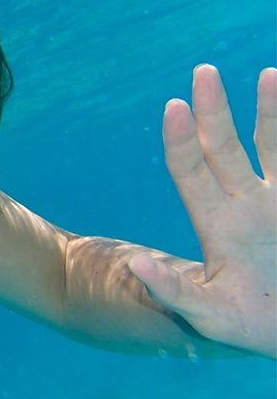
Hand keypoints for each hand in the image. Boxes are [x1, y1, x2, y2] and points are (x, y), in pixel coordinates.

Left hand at [129, 64, 276, 358]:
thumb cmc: (248, 328)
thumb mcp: (207, 317)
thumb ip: (173, 293)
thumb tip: (135, 267)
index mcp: (216, 224)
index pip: (190, 170)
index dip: (181, 140)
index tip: (174, 106)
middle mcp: (245, 204)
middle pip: (224, 147)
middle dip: (213, 110)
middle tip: (202, 71)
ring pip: (274, 146)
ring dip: (272, 112)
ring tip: (270, 74)